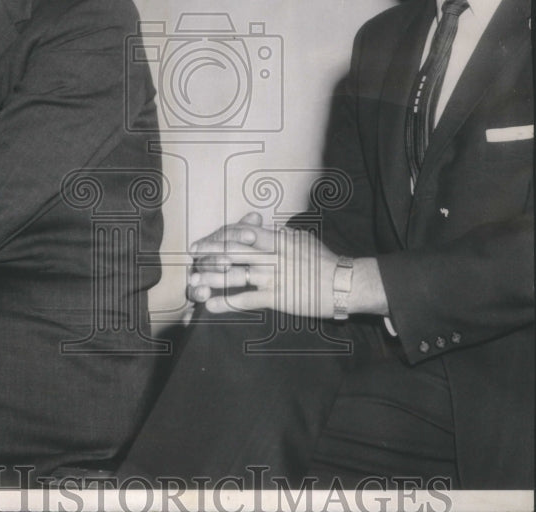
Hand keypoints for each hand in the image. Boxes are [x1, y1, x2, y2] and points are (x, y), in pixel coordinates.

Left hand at [188, 212, 339, 317]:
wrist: (343, 282)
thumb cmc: (322, 260)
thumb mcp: (299, 239)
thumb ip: (278, 235)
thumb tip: (262, 229)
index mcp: (276, 238)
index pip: (241, 233)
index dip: (219, 237)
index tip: (204, 242)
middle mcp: (271, 255)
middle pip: (232, 250)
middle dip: (209, 253)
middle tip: (192, 257)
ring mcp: (273, 276)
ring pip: (235, 274)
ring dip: (211, 279)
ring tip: (194, 283)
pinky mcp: (277, 297)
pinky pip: (246, 299)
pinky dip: (226, 302)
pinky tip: (211, 306)